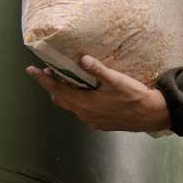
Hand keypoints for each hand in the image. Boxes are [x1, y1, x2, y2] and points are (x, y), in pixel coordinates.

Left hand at [27, 55, 170, 132]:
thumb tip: (82, 59)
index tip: (31, 70)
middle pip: (60, 99)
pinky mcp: (100, 124)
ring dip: (64, 93)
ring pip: (70, 106)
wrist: (151, 115)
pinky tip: (83, 94)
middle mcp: (85, 114)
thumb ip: (98, 70)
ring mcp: (92, 121)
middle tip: (47, 72)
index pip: (57, 89)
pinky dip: (76, 101)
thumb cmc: (134, 97)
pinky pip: (81, 112)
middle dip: (51, 85)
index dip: (43, 79)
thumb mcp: (117, 80)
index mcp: (85, 103)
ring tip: (64, 80)